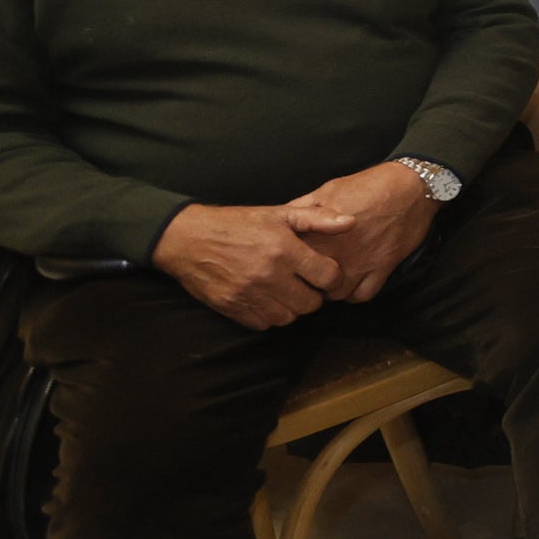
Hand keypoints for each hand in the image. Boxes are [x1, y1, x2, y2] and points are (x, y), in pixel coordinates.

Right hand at [154, 205, 338, 328]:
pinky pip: (264, 324)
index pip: (329, 277)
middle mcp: (269, 275)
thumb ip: (317, 219)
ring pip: (289, 317)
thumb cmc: (237, 224)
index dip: (332, 277)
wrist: (188, 239)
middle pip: (311, 303)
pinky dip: (269, 316)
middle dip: (313, 294)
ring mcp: (250, 295)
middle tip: (304, 283)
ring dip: (292, 307)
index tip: (325, 273)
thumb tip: (350, 222)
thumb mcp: (278, 214)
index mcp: (284, 250)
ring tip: (285, 291)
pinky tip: (266, 299)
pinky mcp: (233, 308)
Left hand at [284, 162, 438, 302]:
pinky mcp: (382, 269)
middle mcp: (337, 253)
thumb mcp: (328, 189)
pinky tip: (353, 283)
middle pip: (310, 282)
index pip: (291, 260)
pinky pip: (362, 296)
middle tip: (310, 273)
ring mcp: (360, 263)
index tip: (291, 261)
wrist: (411, 187)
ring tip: (331, 280)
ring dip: (331, 290)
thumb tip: (282, 219)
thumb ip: (303, 207)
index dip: (289, 263)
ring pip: (335, 294)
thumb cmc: (370, 185)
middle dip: (307, 280)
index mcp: (319, 233)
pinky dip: (355, 294)